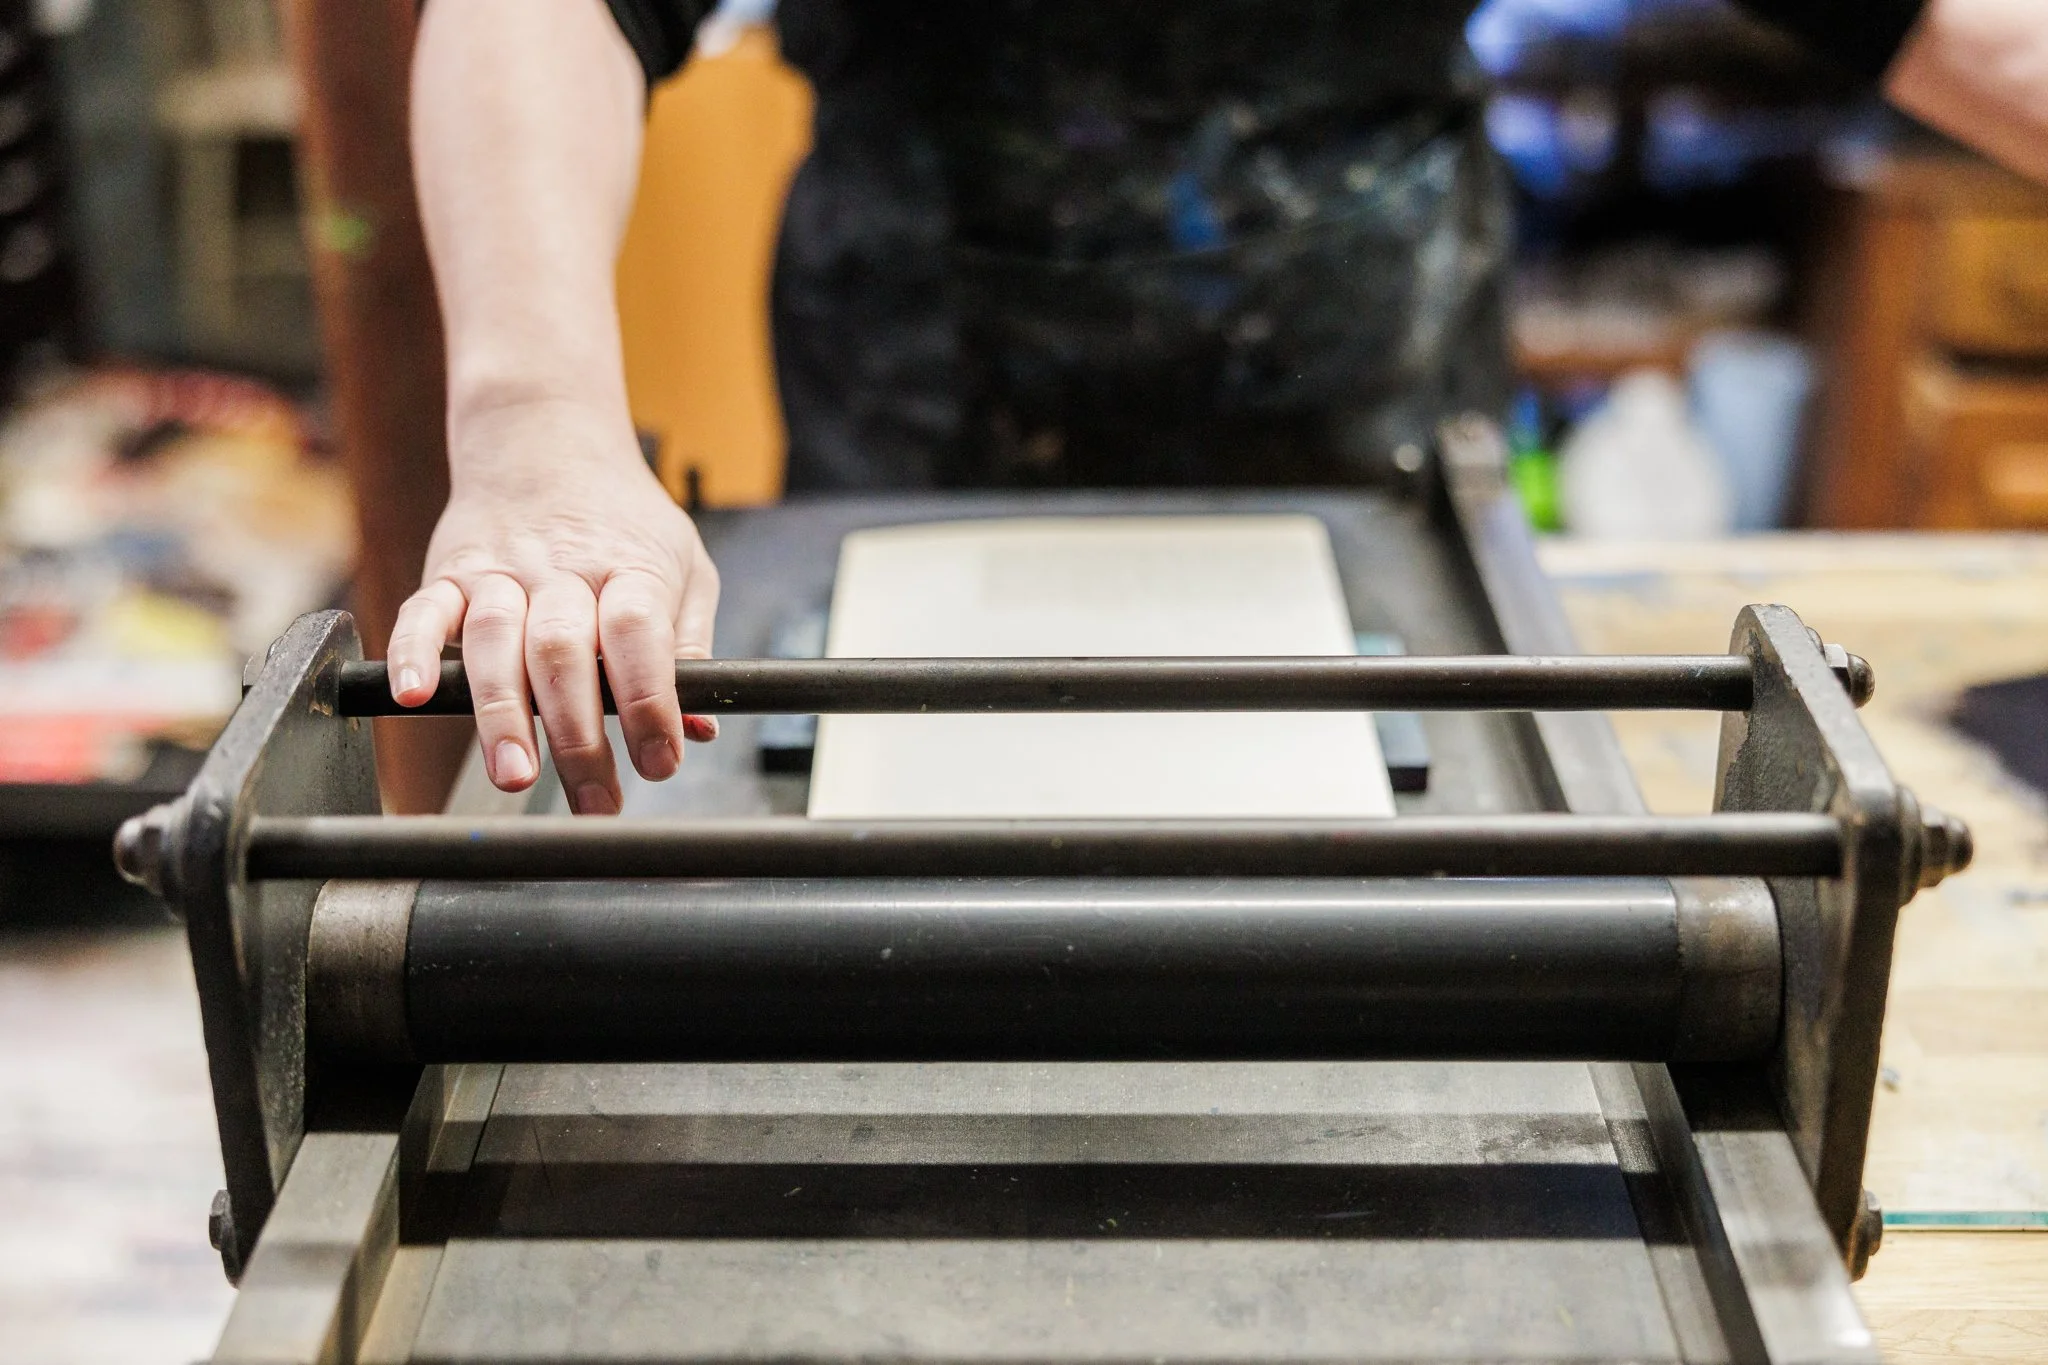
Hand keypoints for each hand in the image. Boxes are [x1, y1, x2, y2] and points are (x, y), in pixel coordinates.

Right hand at [386, 399, 719, 813]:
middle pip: (565, 652)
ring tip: (515, 776)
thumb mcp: (682, 566)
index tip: (661, 761)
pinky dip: (413, 652)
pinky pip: (425, 613)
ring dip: (501, 713)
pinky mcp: (449, 573)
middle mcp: (563, 572)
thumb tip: (700, 728)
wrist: (545, 439)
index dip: (652, 703)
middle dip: (578, 735)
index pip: (640, 636)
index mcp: (630, 570)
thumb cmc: (622, 518)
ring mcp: (501, 572)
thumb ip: (688, 646)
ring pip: (494, 641)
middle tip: (594, 801)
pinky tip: (412, 696)